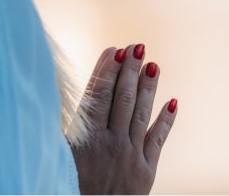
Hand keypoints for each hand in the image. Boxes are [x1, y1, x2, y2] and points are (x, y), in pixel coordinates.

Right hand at [70, 44, 177, 194]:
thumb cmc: (68, 186)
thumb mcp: (57, 156)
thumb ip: (65, 127)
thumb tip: (54, 95)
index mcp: (85, 139)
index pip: (98, 95)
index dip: (106, 70)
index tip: (114, 49)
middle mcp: (109, 144)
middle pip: (120, 98)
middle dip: (129, 70)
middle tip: (137, 46)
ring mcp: (129, 156)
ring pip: (140, 113)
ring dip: (147, 87)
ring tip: (153, 64)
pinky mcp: (146, 172)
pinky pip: (157, 140)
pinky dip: (165, 120)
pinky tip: (173, 101)